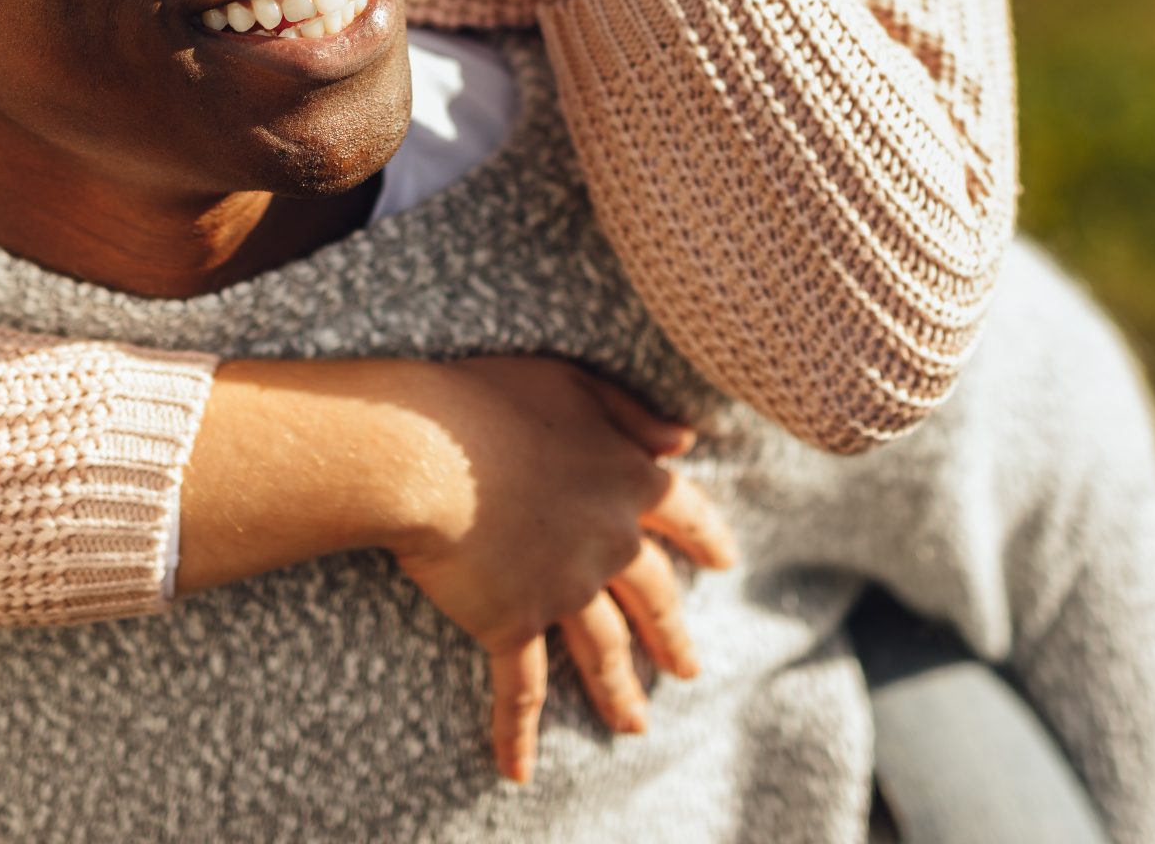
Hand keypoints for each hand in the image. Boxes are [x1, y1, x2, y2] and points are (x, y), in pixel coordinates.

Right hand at [383, 355, 737, 782]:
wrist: (429, 450)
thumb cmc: (491, 400)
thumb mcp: (574, 383)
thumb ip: (632, 414)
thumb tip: (685, 440)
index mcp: (629, 478)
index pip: (686, 515)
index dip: (707, 538)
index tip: (725, 564)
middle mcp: (611, 541)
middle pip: (654, 596)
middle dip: (672, 635)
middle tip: (687, 669)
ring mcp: (566, 589)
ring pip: (605, 650)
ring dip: (620, 691)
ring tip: (634, 725)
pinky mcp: (512, 622)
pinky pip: (520, 688)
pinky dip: (517, 732)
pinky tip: (519, 772)